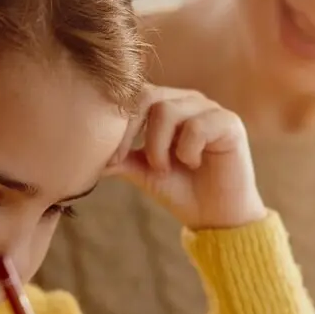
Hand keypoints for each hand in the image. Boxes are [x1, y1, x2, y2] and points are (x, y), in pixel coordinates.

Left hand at [108, 85, 266, 229]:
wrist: (214, 216)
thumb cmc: (180, 190)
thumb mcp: (143, 171)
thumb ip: (119, 157)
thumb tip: (85, 154)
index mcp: (166, 105)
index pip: (133, 97)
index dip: (118, 126)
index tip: (111, 160)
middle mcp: (187, 100)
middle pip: (147, 97)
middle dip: (134, 133)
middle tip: (138, 164)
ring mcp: (209, 108)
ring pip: (167, 110)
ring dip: (159, 146)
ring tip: (166, 169)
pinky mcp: (229, 122)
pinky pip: (196, 126)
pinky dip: (188, 151)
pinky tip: (194, 164)